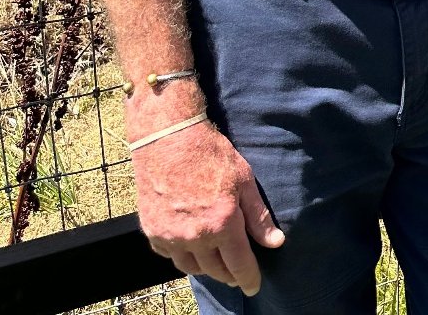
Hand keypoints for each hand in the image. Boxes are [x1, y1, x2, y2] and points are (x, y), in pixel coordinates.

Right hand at [132, 117, 284, 294]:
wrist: (167, 140)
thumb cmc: (210, 154)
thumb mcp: (244, 180)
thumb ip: (258, 216)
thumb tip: (275, 243)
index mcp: (221, 224)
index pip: (239, 263)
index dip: (249, 278)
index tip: (255, 287)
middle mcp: (195, 237)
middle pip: (215, 270)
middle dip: (230, 275)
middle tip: (239, 275)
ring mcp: (170, 237)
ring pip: (192, 267)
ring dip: (207, 269)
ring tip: (218, 265)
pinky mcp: (152, 232)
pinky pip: (171, 256)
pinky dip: (184, 256)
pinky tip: (193, 249)